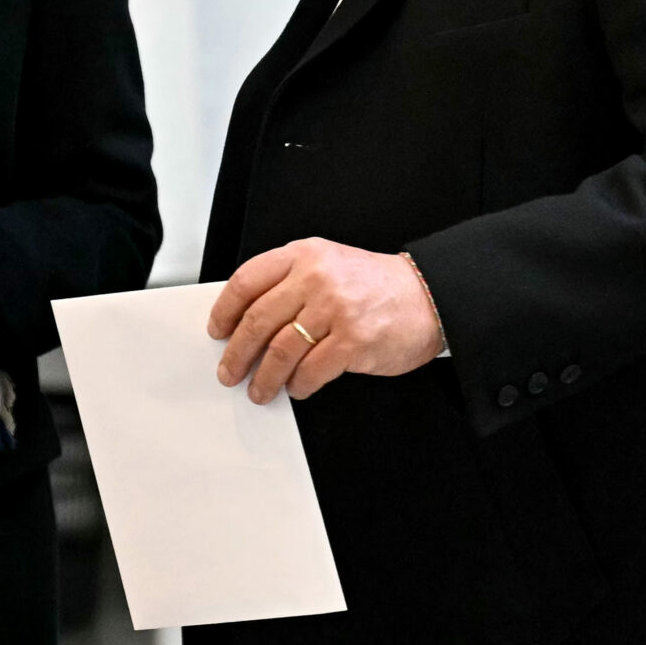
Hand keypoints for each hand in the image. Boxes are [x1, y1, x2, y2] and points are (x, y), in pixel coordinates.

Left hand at [208, 238, 444, 403]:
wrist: (428, 295)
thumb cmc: (376, 284)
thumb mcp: (329, 263)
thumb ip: (290, 283)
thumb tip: (247, 322)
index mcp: (305, 254)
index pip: (247, 281)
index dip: (225, 311)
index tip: (218, 330)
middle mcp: (317, 278)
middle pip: (258, 321)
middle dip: (237, 353)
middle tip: (229, 371)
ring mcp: (335, 310)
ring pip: (280, 351)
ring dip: (263, 378)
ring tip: (259, 390)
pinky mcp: (353, 341)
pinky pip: (311, 371)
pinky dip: (298, 385)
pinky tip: (296, 388)